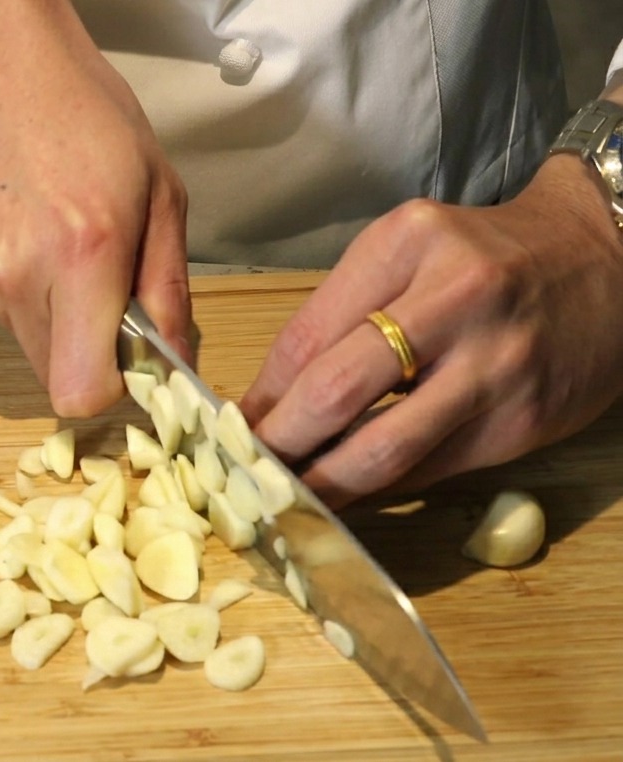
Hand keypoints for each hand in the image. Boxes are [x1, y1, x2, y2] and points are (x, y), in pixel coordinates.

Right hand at [0, 1, 190, 417]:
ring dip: (46, 313)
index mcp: (83, 255)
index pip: (81, 392)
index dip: (109, 387)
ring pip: (22, 341)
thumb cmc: (75, 106)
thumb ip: (168, 284)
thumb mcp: (157, 188)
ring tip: (48, 238)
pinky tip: (11, 230)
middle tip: (97, 288)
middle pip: (53, 375)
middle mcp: (16, 276)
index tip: (126, 360)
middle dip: (84, 350)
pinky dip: (6, 288)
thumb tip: (174, 354)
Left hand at [240, 155, 622, 506]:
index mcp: (405, 244)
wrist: (606, 261)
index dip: (259, 396)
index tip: (229, 428)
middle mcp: (453, 298)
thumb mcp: (407, 255)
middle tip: (244, 472)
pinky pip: (430, 468)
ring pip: (383, 447)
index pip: (305, 337)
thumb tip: (268, 399)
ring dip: (323, 483)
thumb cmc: (483, 259)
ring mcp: (494, 364)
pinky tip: (350, 496)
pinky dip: (381, 489)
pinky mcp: (521, 419)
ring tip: (286, 499)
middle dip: (278, 444)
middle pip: (334, 393)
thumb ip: (340, 316)